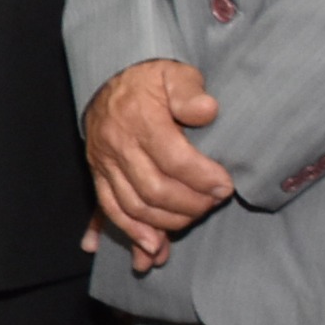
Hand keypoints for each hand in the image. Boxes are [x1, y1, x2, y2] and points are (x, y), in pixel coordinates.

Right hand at [83, 58, 232, 273]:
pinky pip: (111, 211)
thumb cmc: (149, 80)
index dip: (202, 178)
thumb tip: (207, 111)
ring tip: (192, 221)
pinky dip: (131, 234)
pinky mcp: (99, 176)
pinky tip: (151, 250)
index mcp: (139, 119)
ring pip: (134, 206)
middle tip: (214, 202)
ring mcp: (104, 164)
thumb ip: (190, 90)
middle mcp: (118, 145)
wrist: (110, 82)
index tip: (225, 185)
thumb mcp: (174, 73)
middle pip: (154, 189)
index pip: (173, 159)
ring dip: (166, 223)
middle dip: (190, 204)